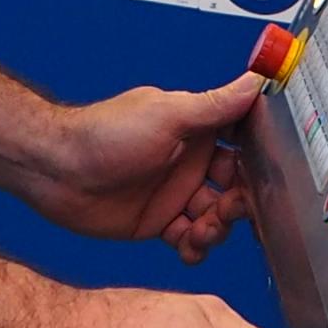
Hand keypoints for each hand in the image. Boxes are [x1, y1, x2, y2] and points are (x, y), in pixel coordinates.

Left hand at [24, 76, 258, 261]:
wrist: (56, 171)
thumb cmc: (103, 134)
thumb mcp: (168, 115)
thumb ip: (216, 105)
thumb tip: (256, 80)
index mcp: (197, 131)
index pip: (243, 145)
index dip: (259, 163)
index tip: (271, 177)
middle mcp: (189, 162)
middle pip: (235, 188)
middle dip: (239, 203)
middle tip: (228, 210)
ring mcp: (173, 194)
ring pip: (215, 217)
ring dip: (217, 228)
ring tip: (200, 231)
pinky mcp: (157, 222)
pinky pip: (189, 239)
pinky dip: (194, 247)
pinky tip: (187, 247)